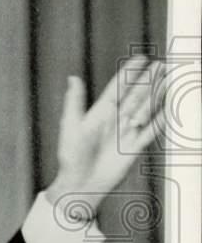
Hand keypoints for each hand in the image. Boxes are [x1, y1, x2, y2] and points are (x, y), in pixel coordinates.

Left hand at [45, 55, 163, 214]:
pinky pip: (152, 131)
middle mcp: (115, 120)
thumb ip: (75, 101)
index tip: (140, 58)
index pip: (118, 88)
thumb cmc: (71, 156)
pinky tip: (171, 108)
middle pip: (136, 95)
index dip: (130, 73)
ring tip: (169, 80)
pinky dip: (162, 119)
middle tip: (162, 64)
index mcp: (100, 113)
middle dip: (149, 80)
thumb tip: (73, 77)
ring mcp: (126, 133)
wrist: (80, 184)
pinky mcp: (134, 148)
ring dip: (158, 95)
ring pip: (146, 109)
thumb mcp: (71, 126)